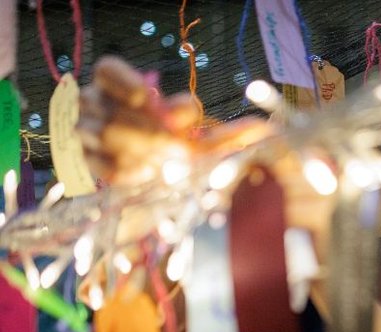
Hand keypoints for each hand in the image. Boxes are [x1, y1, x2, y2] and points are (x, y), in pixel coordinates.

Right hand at [78, 55, 271, 185]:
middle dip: (146, 129)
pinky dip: (129, 172)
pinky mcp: (86, 165)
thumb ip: (225, 134)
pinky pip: (103, 167)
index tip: (148, 97)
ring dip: (139, 150)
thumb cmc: (178, 150)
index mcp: (117, 87)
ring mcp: (84, 134)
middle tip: (175, 146)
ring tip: (163, 162)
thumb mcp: (202, 140)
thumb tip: (263, 130)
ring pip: (102, 136)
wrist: (150, 181)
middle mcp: (95, 105)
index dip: (126, 83)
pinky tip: (147, 176)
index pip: (107, 70)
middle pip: (107, 108)